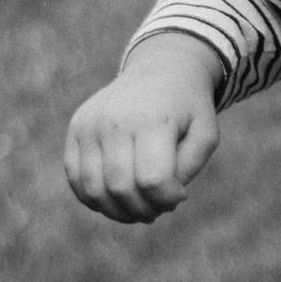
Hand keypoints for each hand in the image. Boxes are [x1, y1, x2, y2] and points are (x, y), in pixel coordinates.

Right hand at [64, 34, 222, 220]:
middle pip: (121, 188)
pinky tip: (118, 198)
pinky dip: (96, 199)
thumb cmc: (186, 110)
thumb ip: (187, 169)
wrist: (160, 70)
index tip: (181, 195)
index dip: (167, 199)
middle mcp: (114, 119)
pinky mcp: (76, 128)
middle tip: (160, 207)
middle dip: (144, 210)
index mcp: (152, 118)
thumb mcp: (204, 135)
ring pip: (94, 191)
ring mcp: (90, 123)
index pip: (152, 180)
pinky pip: (76, 179)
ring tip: (140, 208)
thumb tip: (157, 198)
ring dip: (119, 212)